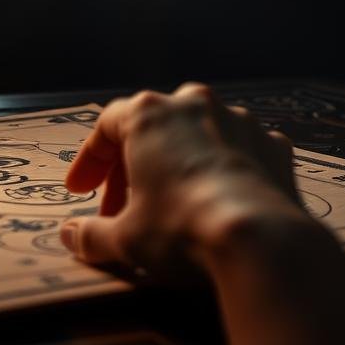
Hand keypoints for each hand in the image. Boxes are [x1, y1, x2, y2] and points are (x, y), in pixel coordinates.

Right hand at [60, 83, 314, 279]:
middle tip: (120, 209)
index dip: (90, 160)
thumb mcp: (124, 239)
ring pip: (199, 136)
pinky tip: (219, 203)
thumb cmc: (180, 229)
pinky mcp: (275, 146)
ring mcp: (240, 120)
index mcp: (149, 114)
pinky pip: (240, 152)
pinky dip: (224, 172)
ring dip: (179, 164)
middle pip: (152, 128)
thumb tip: (69, 236)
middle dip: (133, 167)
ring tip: (172, 205)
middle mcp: (194, 104)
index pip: (107, 125)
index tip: (80, 192)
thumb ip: (91, 234)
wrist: (261, 240)